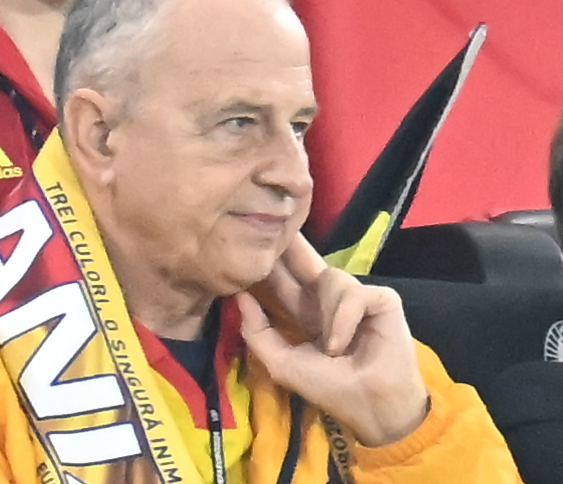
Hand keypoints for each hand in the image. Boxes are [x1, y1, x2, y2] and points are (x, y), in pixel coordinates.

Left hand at [240, 234, 434, 446]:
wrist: (371, 405)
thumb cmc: (329, 388)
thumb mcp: (281, 363)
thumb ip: (256, 331)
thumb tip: (237, 295)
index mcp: (305, 312)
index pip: (282, 277)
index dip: (267, 260)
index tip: (248, 235)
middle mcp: (329, 300)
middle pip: (306, 259)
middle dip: (291, 242)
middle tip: (276, 216)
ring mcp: (357, 298)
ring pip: (331, 277)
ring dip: (328, 314)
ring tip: (333, 349)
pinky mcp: (383, 300)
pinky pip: (354, 293)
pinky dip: (345, 319)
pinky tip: (345, 343)